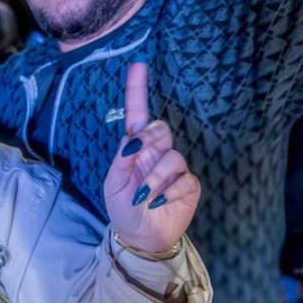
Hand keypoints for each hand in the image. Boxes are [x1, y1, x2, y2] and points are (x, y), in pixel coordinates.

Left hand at [103, 62, 200, 257]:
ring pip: (173, 157)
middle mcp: (156, 153)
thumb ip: (121, 160)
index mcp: (135, 148)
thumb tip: (132, 138)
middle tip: (138, 158)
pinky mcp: (189, 185)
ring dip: (155, 178)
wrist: (140, 237)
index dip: (137, 90)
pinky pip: (184, 179)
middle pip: (160, 129)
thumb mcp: (113, 184)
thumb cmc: (123, 208)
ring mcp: (175, 168)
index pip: (138, 114)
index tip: (138, 65)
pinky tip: (159, 203)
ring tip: (145, 197)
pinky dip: (169, 191)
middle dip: (150, 140)